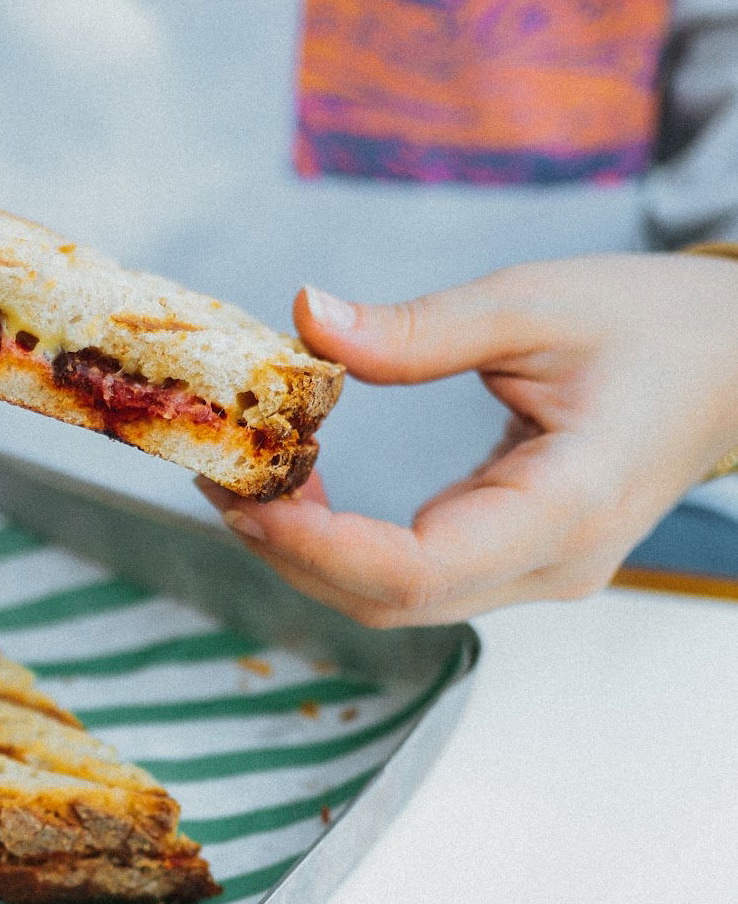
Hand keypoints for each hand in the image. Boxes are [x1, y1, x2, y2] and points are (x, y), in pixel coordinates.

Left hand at [200, 254, 737, 624]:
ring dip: (308, 551)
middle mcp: (550, 566)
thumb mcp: (540, 303)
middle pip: (391, 600)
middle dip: (291, 550)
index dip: (321, 545)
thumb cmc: (656, 328)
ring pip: (395, 600)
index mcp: (567, 509)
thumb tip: (306, 318)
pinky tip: (299, 488)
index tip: (246, 492)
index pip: (420, 570)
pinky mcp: (515, 565)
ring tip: (243, 477)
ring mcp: (534, 577)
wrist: (736, 368)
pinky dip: (345, 543)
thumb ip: (419, 329)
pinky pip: (413, 578)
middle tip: (218, 476)